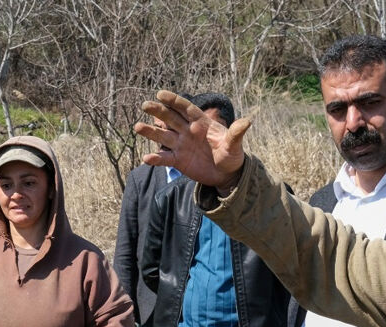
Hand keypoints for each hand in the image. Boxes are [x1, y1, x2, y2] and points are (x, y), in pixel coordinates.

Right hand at [134, 90, 250, 191]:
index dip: (173, 100)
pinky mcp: (178, 161)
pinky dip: (156, 159)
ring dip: (151, 132)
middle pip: (170, 119)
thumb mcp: (234, 145)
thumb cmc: (232, 156)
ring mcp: (181, 145)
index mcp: (200, 123)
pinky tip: (147, 159)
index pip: (185, 108)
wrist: (226, 174)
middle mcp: (187, 131)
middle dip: (158, 111)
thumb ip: (236, 133)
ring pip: (163, 136)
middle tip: (145, 105)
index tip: (160, 94)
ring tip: (137, 127)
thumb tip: (247, 121)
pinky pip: (165, 158)